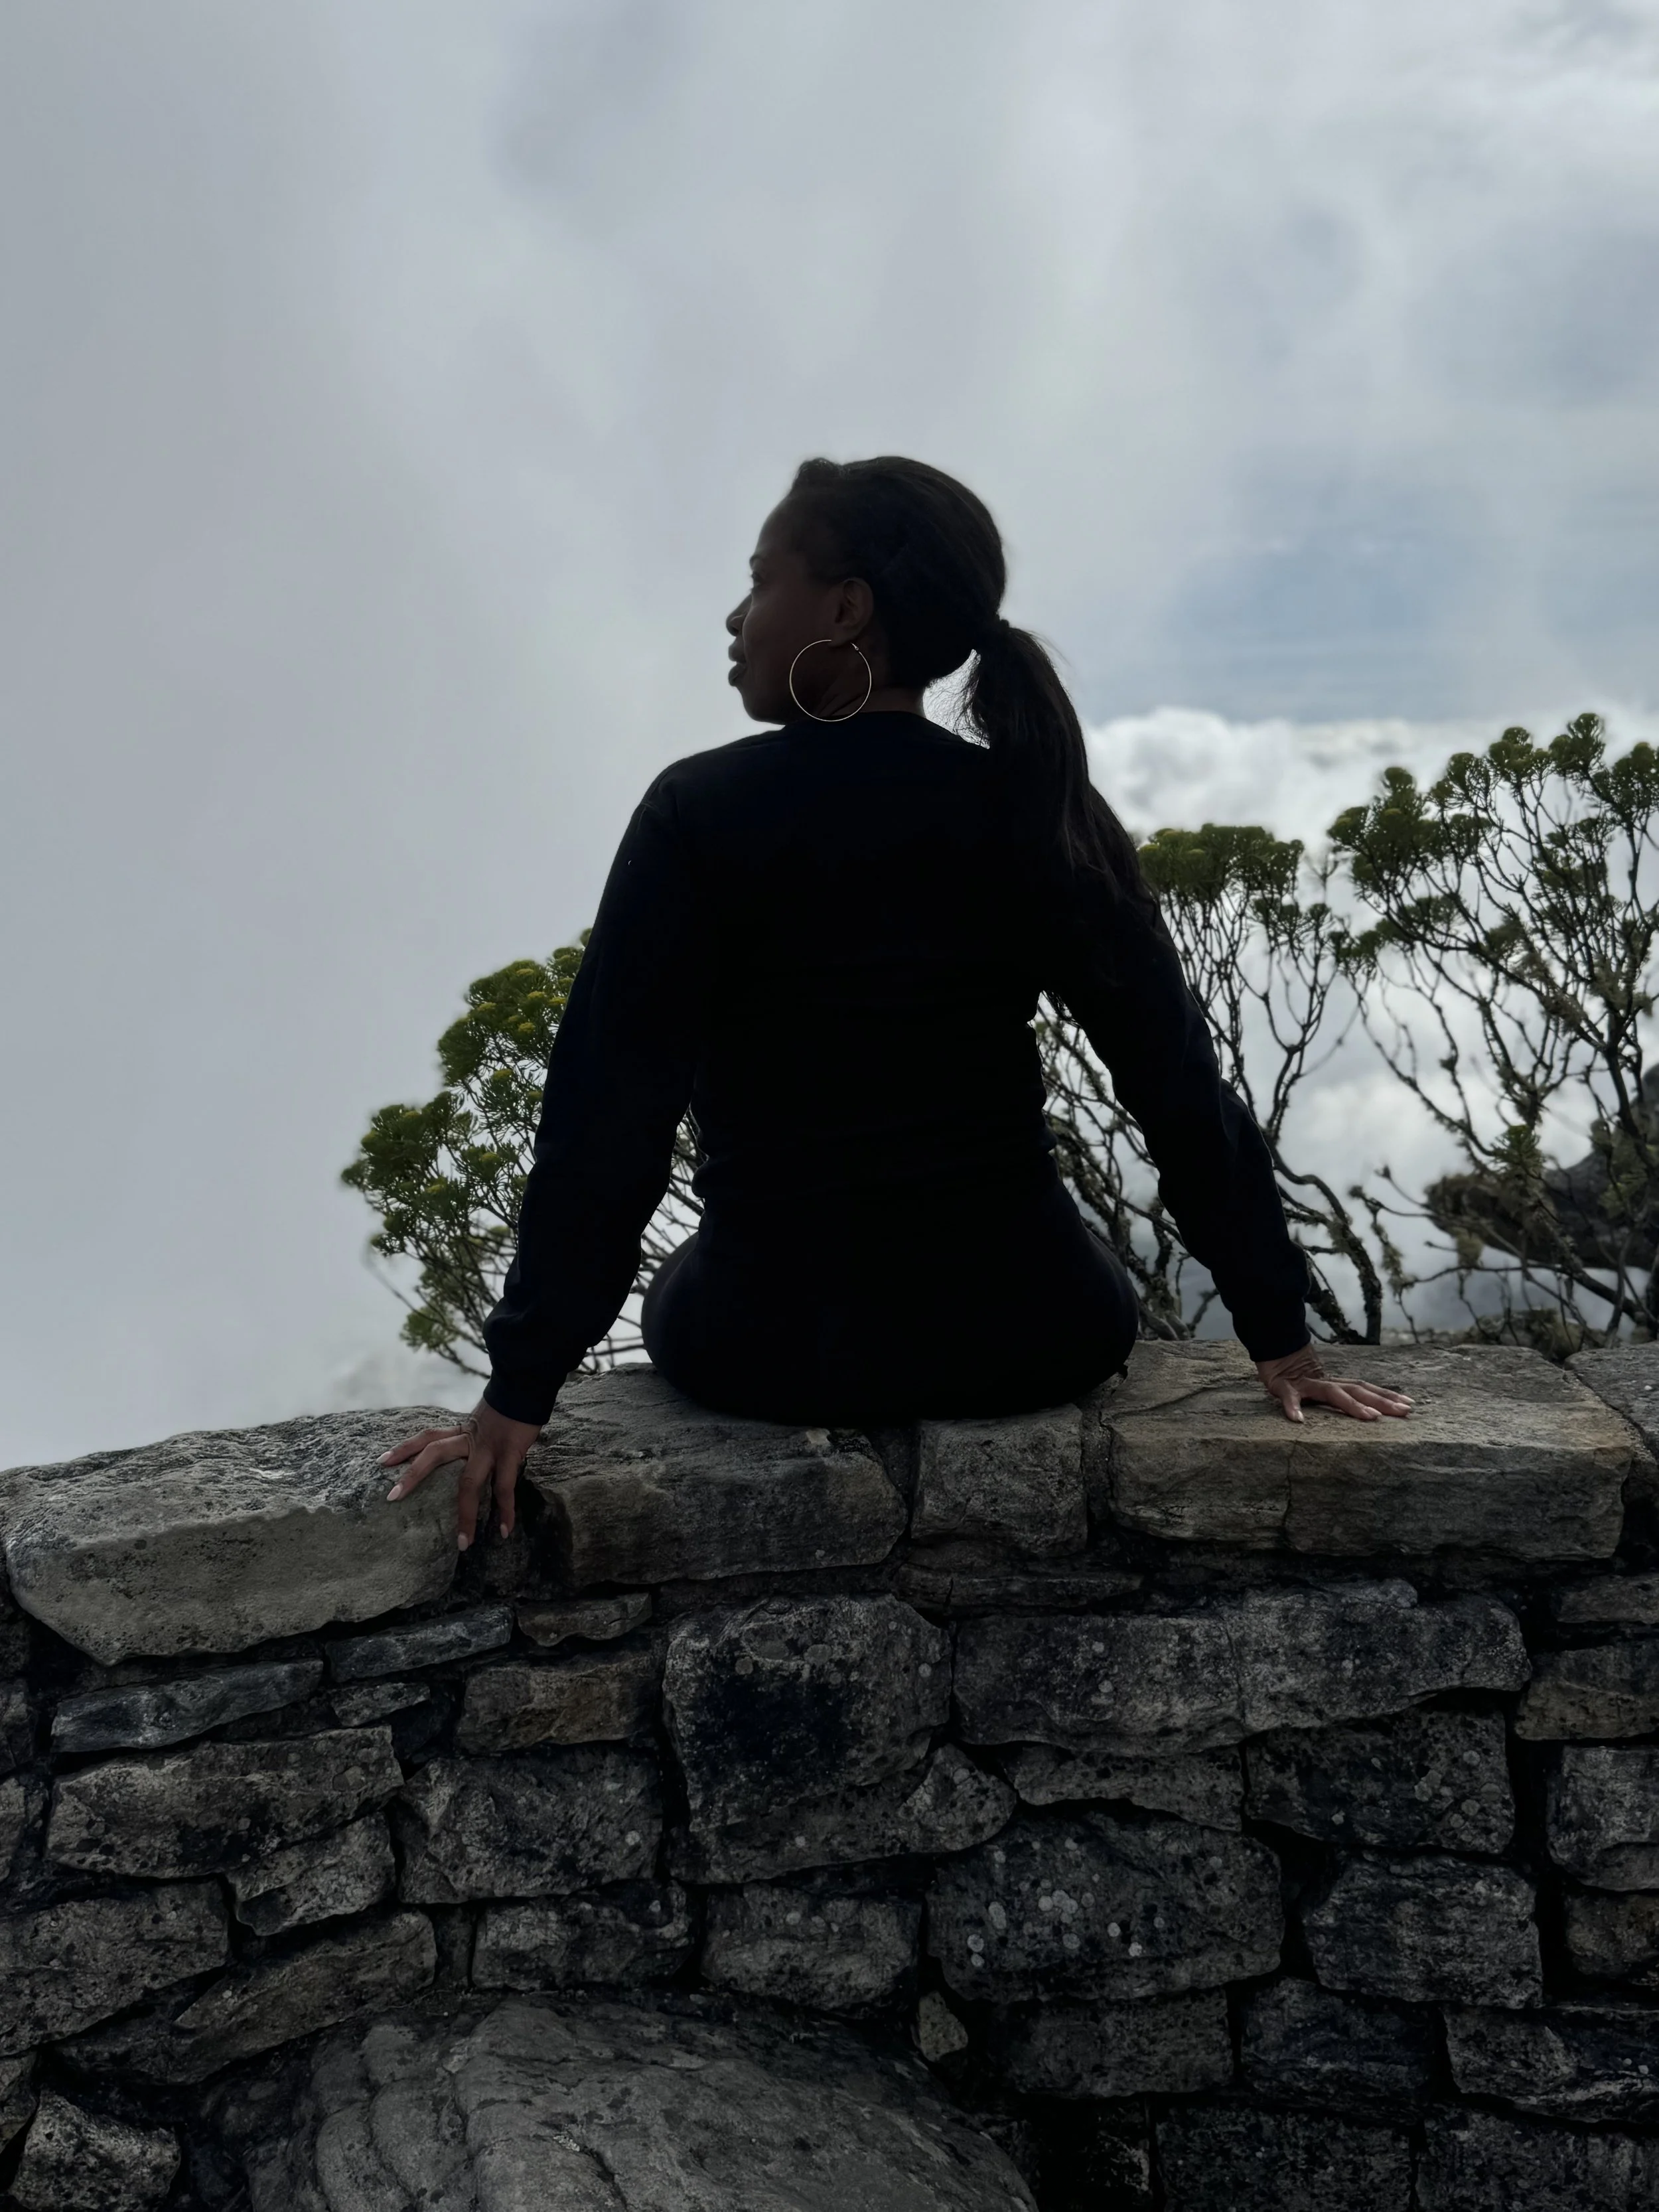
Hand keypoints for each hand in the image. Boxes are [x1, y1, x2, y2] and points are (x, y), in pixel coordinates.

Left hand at [380, 1399, 543, 1549]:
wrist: (528, 1386)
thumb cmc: (509, 1406)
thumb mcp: (483, 1418)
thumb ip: (473, 1434)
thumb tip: (468, 1446)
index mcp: (462, 1430)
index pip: (426, 1437)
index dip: (404, 1448)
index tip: (382, 1461)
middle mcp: (469, 1438)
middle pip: (434, 1453)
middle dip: (413, 1475)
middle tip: (392, 1496)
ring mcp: (489, 1447)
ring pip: (469, 1482)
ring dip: (466, 1514)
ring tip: (464, 1542)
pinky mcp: (510, 1453)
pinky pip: (505, 1487)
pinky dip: (506, 1511)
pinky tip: (505, 1531)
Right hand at [1255, 1345, 1413, 1424]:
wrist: (1270, 1350)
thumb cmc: (1295, 1376)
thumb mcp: (1319, 1388)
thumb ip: (1337, 1396)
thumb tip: (1367, 1411)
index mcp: (1335, 1385)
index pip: (1366, 1388)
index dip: (1388, 1395)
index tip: (1410, 1404)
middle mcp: (1325, 1383)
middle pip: (1358, 1390)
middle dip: (1383, 1401)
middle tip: (1404, 1412)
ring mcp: (1305, 1385)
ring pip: (1333, 1393)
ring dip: (1353, 1405)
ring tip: (1370, 1417)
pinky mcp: (1283, 1387)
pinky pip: (1289, 1398)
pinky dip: (1293, 1408)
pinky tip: (1298, 1420)